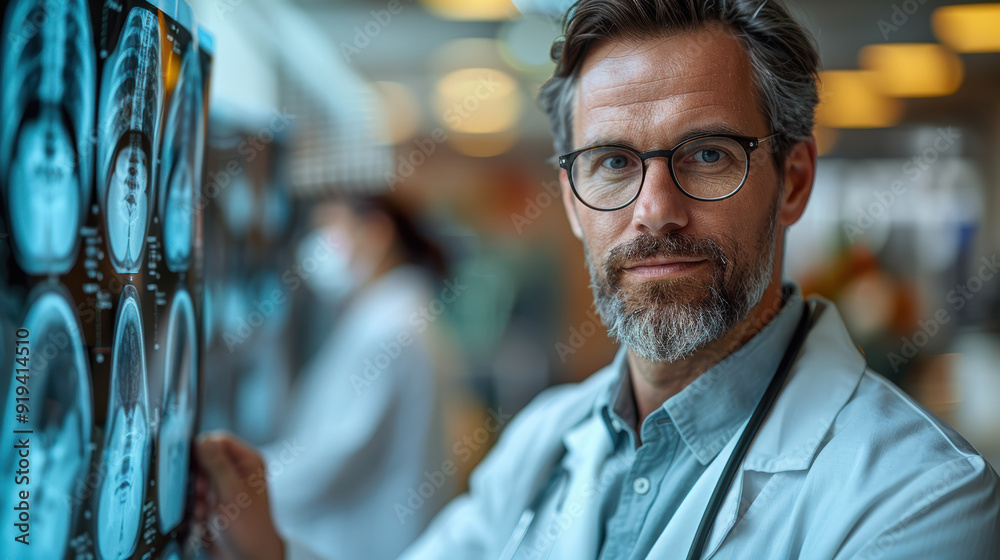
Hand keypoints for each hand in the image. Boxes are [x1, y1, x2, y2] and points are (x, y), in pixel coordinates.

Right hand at [192, 431, 285, 559]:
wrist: (247, 556)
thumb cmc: (248, 525)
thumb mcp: (231, 491)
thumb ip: (216, 464)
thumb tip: (202, 440)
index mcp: (248, 461)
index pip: (219, 440)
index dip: (204, 449)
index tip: (194, 465)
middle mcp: (237, 470)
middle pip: (205, 458)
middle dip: (198, 476)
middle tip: (201, 491)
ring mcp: (226, 486)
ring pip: (198, 478)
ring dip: (196, 493)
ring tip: (203, 508)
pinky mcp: (216, 502)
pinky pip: (197, 495)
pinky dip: (196, 505)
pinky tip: (202, 516)